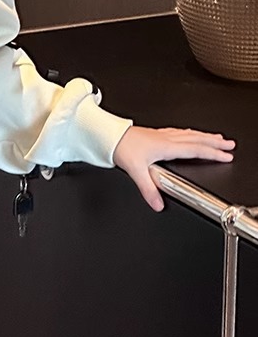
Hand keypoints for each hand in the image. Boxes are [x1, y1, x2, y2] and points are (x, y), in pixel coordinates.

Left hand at [112, 125, 234, 211]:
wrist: (108, 135)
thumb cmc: (121, 147)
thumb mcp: (136, 171)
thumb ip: (148, 189)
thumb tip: (158, 204)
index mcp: (165, 146)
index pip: (195, 149)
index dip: (212, 153)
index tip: (226, 155)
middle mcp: (166, 139)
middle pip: (196, 139)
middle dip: (214, 142)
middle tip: (229, 143)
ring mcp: (161, 135)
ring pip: (189, 134)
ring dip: (204, 135)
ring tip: (216, 137)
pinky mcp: (155, 134)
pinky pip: (179, 132)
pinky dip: (190, 133)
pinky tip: (188, 134)